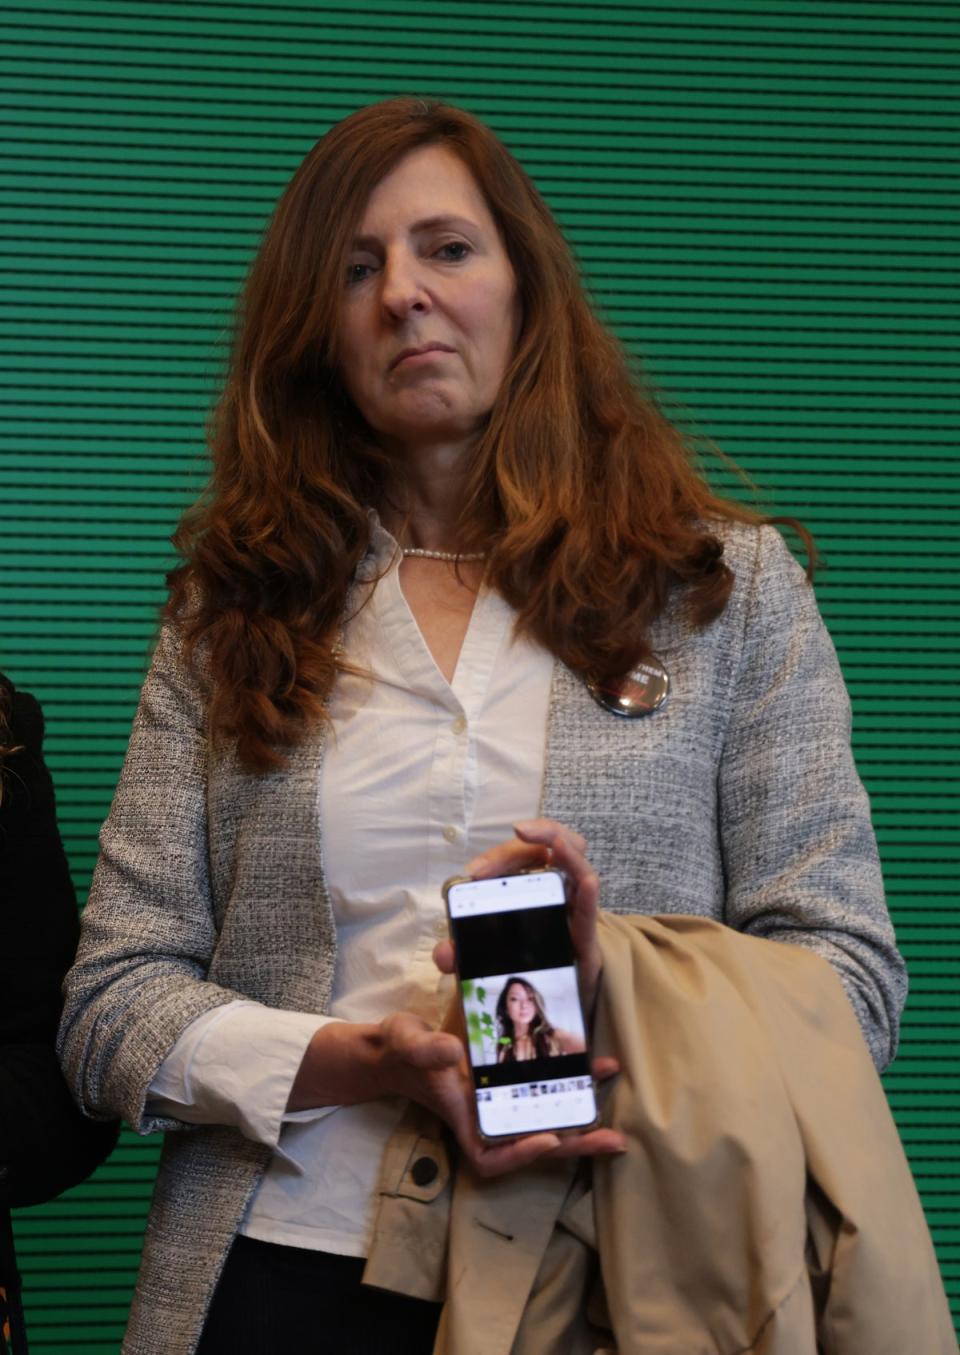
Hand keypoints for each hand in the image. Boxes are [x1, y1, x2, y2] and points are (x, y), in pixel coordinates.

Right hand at [375, 1011, 623, 1177]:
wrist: (401, 1046)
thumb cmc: (400, 1049)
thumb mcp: (406, 1042)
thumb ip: (425, 1049)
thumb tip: (453, 1051)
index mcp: (462, 1116)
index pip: (489, 1157)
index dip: (518, 1156)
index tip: (547, 1140)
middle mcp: (486, 1115)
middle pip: (532, 1142)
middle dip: (574, 1144)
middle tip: (614, 1141)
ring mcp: (500, 1100)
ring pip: (545, 1118)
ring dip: (581, 1117)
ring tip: (617, 1112)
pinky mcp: (510, 1080)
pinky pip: (544, 1092)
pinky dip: (570, 1085)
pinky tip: (596, 1069)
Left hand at [433, 818, 603, 1017]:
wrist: (544, 1009)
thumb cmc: (517, 969)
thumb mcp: (482, 957)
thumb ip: (460, 953)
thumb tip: (445, 953)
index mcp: (532, 890)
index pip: (523, 855)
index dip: (501, 854)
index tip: (476, 871)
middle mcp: (555, 895)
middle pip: (554, 850)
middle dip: (533, 839)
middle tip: (509, 842)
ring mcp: (572, 915)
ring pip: (579, 868)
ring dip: (566, 849)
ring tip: (554, 842)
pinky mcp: (584, 943)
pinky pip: (589, 913)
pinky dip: (588, 895)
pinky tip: (586, 884)